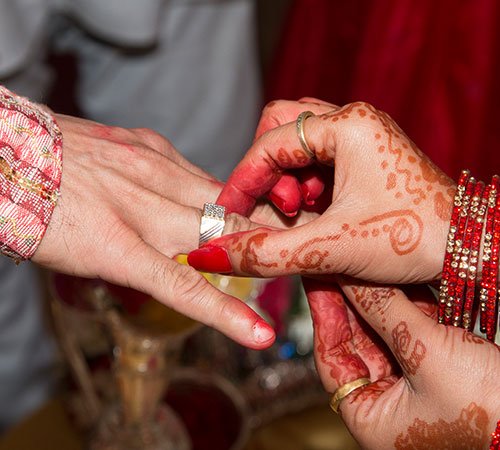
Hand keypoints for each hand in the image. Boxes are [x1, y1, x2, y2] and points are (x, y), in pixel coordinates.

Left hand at [32, 114, 275, 348]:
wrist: (7, 151)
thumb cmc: (39, 215)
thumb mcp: (81, 257)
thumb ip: (137, 261)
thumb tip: (185, 264)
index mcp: (111, 244)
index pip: (182, 286)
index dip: (226, 313)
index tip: (261, 334)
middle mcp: (137, 202)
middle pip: (221, 230)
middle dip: (262, 243)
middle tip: (291, 252)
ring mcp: (146, 165)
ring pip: (217, 195)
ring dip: (246, 213)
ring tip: (269, 222)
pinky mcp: (146, 141)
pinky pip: (194, 170)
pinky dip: (209, 190)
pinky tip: (209, 197)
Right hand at [188, 99, 454, 283]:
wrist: (471, 253)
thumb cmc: (416, 239)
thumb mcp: (331, 247)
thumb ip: (266, 252)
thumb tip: (210, 254)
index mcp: (348, 125)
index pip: (270, 143)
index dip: (242, 180)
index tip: (226, 212)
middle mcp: (354, 122)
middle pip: (282, 128)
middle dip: (268, 171)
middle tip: (279, 208)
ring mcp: (362, 138)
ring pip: (300, 144)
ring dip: (287, 180)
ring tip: (301, 214)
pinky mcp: (366, 158)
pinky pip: (319, 161)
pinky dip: (306, 187)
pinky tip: (318, 215)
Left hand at [307, 279, 498, 448]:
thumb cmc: (487, 409)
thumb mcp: (424, 353)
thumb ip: (383, 310)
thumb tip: (349, 275)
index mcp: (371, 417)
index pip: (331, 357)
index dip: (324, 313)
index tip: (318, 279)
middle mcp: (388, 403)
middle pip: (357, 340)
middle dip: (352, 301)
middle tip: (340, 263)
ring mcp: (413, 385)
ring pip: (385, 331)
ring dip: (380, 297)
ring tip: (366, 261)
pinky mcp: (438, 367)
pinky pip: (413, 330)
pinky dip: (409, 304)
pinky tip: (398, 276)